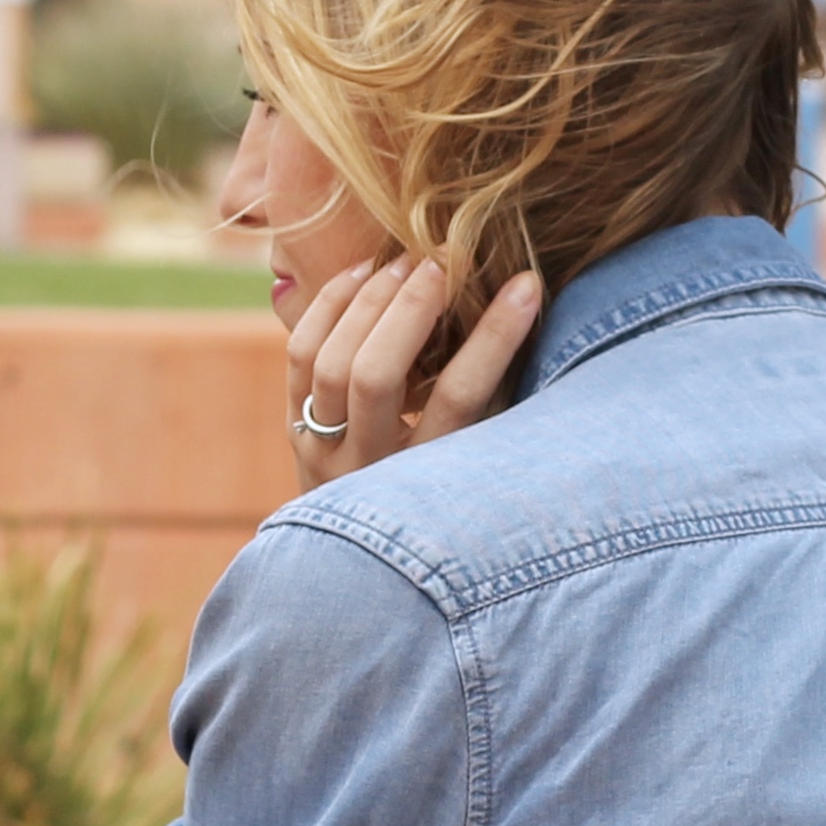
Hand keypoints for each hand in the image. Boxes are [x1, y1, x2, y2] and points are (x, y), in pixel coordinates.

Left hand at [286, 258, 544, 493]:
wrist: (355, 564)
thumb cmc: (444, 497)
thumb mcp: (476, 465)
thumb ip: (498, 407)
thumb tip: (532, 314)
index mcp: (427, 482)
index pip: (461, 398)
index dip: (495, 337)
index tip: (526, 285)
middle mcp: (367, 468)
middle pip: (376, 376)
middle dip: (409, 309)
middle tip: (441, 262)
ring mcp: (323, 450)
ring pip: (330, 363)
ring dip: (367, 301)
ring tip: (403, 263)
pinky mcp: (294, 429)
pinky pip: (300, 355)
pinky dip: (328, 307)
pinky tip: (361, 274)